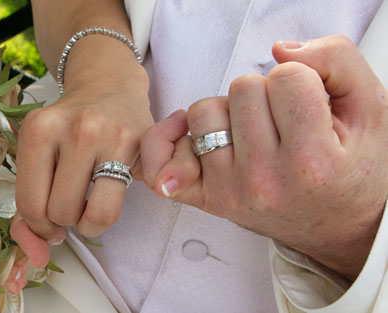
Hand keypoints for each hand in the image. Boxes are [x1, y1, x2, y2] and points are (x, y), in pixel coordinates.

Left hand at [11, 37, 152, 267]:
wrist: (109, 86)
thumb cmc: (69, 127)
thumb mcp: (38, 152)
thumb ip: (27, 206)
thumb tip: (38, 254)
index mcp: (38, 129)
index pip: (28, 202)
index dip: (36, 223)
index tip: (46, 218)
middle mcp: (73, 128)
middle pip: (58, 212)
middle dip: (61, 218)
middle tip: (68, 199)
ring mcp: (108, 136)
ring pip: (87, 216)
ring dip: (84, 221)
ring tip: (86, 200)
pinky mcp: (136, 146)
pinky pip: (113, 210)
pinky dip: (102, 218)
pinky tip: (103, 199)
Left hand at [141, 35, 387, 279]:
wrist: (340, 225)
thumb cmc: (353, 166)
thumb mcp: (370, 109)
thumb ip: (337, 61)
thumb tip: (278, 51)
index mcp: (311, 160)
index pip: (285, 77)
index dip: (301, 80)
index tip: (311, 107)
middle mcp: (264, 180)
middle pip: (240, 88)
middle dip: (264, 95)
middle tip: (285, 123)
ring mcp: (229, 191)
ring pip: (203, 112)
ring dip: (228, 113)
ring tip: (257, 134)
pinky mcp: (206, 198)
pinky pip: (160, 159)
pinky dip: (168, 141)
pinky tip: (192, 137)